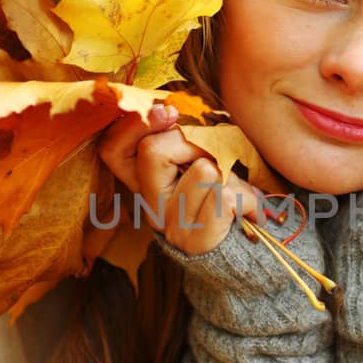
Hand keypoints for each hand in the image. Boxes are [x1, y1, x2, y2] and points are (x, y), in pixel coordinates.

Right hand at [97, 105, 263, 255]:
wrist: (249, 250)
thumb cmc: (228, 195)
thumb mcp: (206, 160)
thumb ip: (187, 137)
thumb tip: (168, 111)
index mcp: (147, 184)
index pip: (113, 152)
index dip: (131, 126)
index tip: (167, 113)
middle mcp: (152, 206)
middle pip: (153, 151)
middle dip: (195, 143)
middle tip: (216, 161)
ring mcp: (171, 226)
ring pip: (203, 170)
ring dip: (232, 175)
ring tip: (236, 191)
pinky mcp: (196, 241)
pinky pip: (225, 197)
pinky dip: (248, 197)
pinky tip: (248, 210)